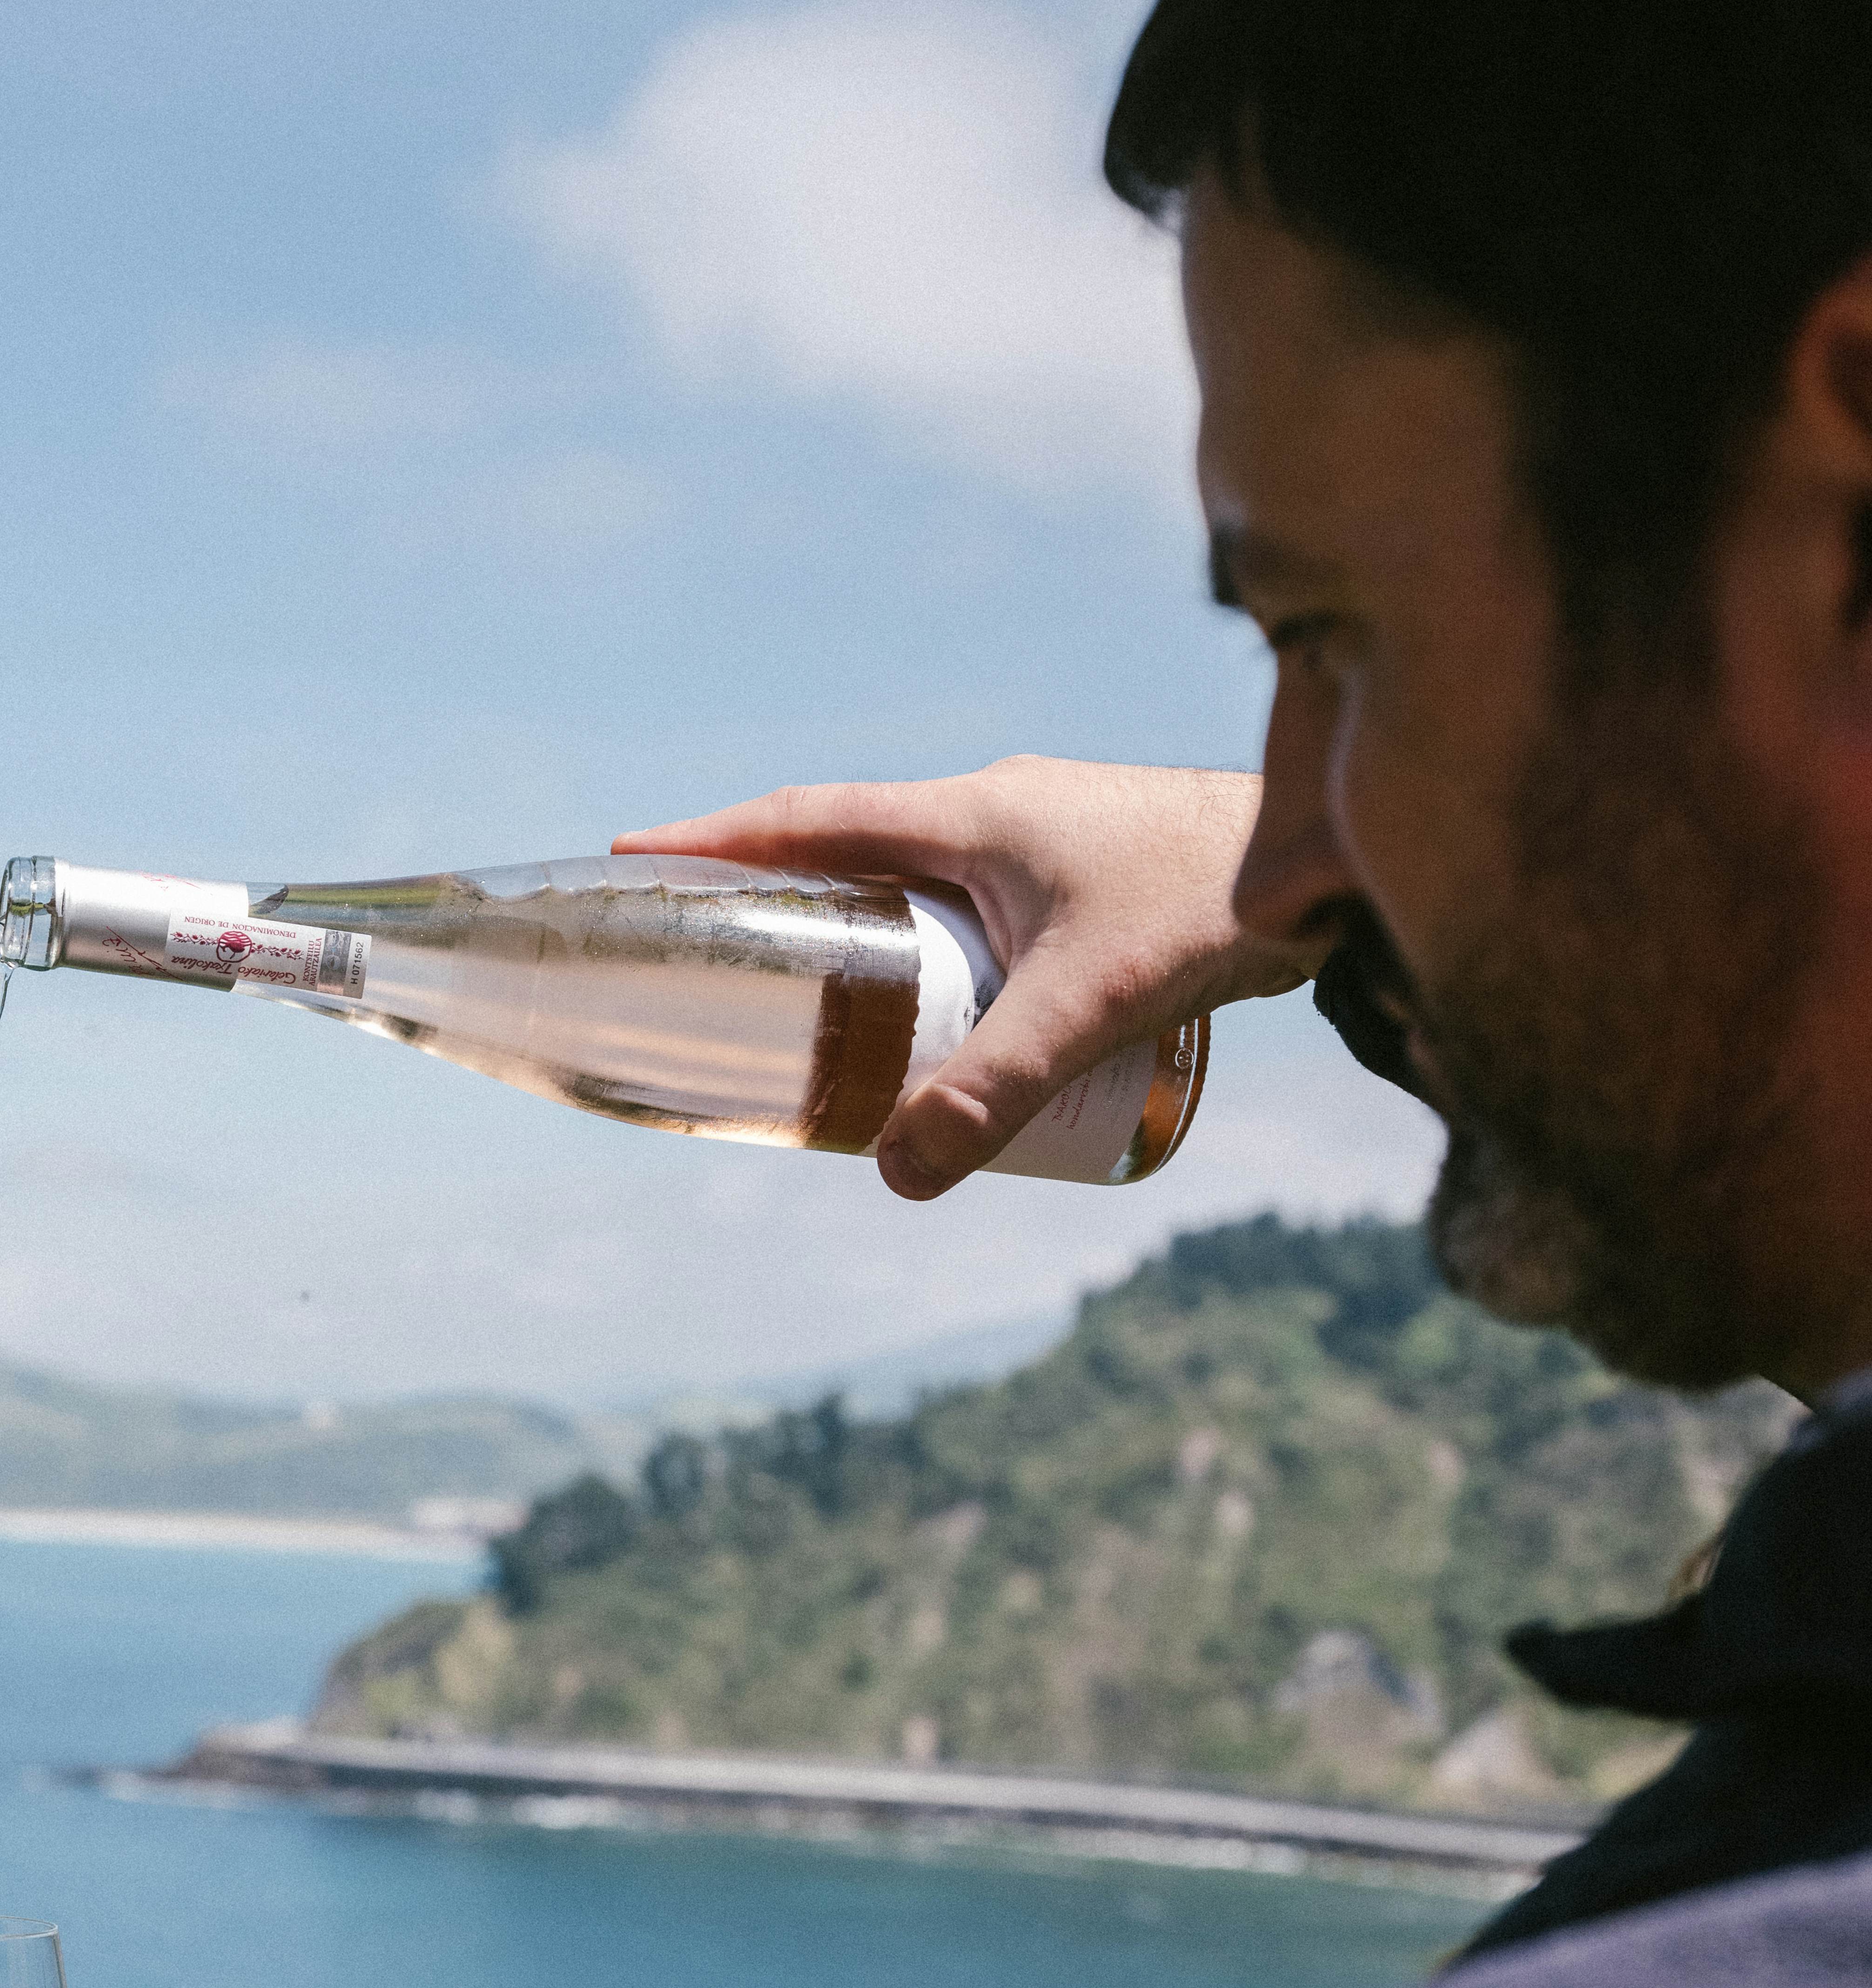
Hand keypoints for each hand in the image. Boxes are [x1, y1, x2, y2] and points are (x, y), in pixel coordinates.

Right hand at [616, 761, 1324, 1196]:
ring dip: (866, 925)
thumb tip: (897, 1178)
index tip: (636, 854)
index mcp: (974, 813)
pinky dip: (936, 942)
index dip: (717, 840)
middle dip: (778, 897)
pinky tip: (948, 1004)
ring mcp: (1047, 833)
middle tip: (717, 953)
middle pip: (854, 847)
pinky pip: (978, 898)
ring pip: (922, 876)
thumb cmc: (1223, 902)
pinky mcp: (1091, 867)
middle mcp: (999, 809)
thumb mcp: (1093, 1005)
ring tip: (821, 1000)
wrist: (1350, 848)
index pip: (812, 819)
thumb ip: (994, 1091)